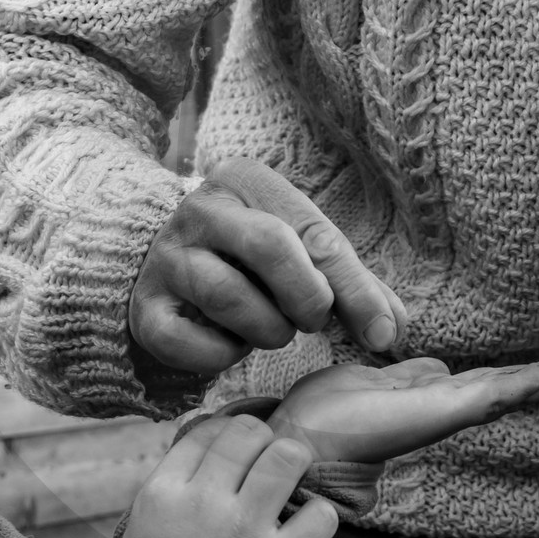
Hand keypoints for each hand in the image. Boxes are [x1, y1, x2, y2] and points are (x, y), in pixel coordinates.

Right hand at [121, 412, 336, 537]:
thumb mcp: (144, 529)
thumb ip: (173, 486)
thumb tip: (205, 439)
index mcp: (164, 492)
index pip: (207, 431)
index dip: (228, 431)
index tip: (239, 444)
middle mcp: (205, 502)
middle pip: (248, 434)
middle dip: (263, 441)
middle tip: (267, 460)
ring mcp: (245, 530)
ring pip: (287, 456)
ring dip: (294, 463)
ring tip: (292, 480)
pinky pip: (320, 513)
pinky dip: (318, 517)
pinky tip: (305, 528)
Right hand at [131, 158, 408, 374]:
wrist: (162, 265)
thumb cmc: (250, 260)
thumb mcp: (300, 253)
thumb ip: (350, 285)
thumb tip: (394, 331)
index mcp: (246, 181)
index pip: (313, 231)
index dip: (355, 288)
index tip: (381, 332)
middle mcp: (200, 210)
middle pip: (269, 245)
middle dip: (306, 297)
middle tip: (312, 321)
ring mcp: (166, 257)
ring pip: (228, 296)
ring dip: (267, 330)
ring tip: (272, 330)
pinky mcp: (144, 307)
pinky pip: (189, 342)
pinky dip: (222, 356)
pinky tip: (230, 345)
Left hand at [268, 348, 538, 464]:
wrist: (305, 441)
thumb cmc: (327, 416)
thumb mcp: (375, 381)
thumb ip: (409, 377)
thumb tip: (436, 369)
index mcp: (433, 399)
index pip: (491, 383)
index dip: (526, 373)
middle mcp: (448, 409)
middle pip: (513, 389)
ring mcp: (451, 413)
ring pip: (514, 391)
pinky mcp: (448, 413)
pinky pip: (499, 393)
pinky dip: (533, 381)